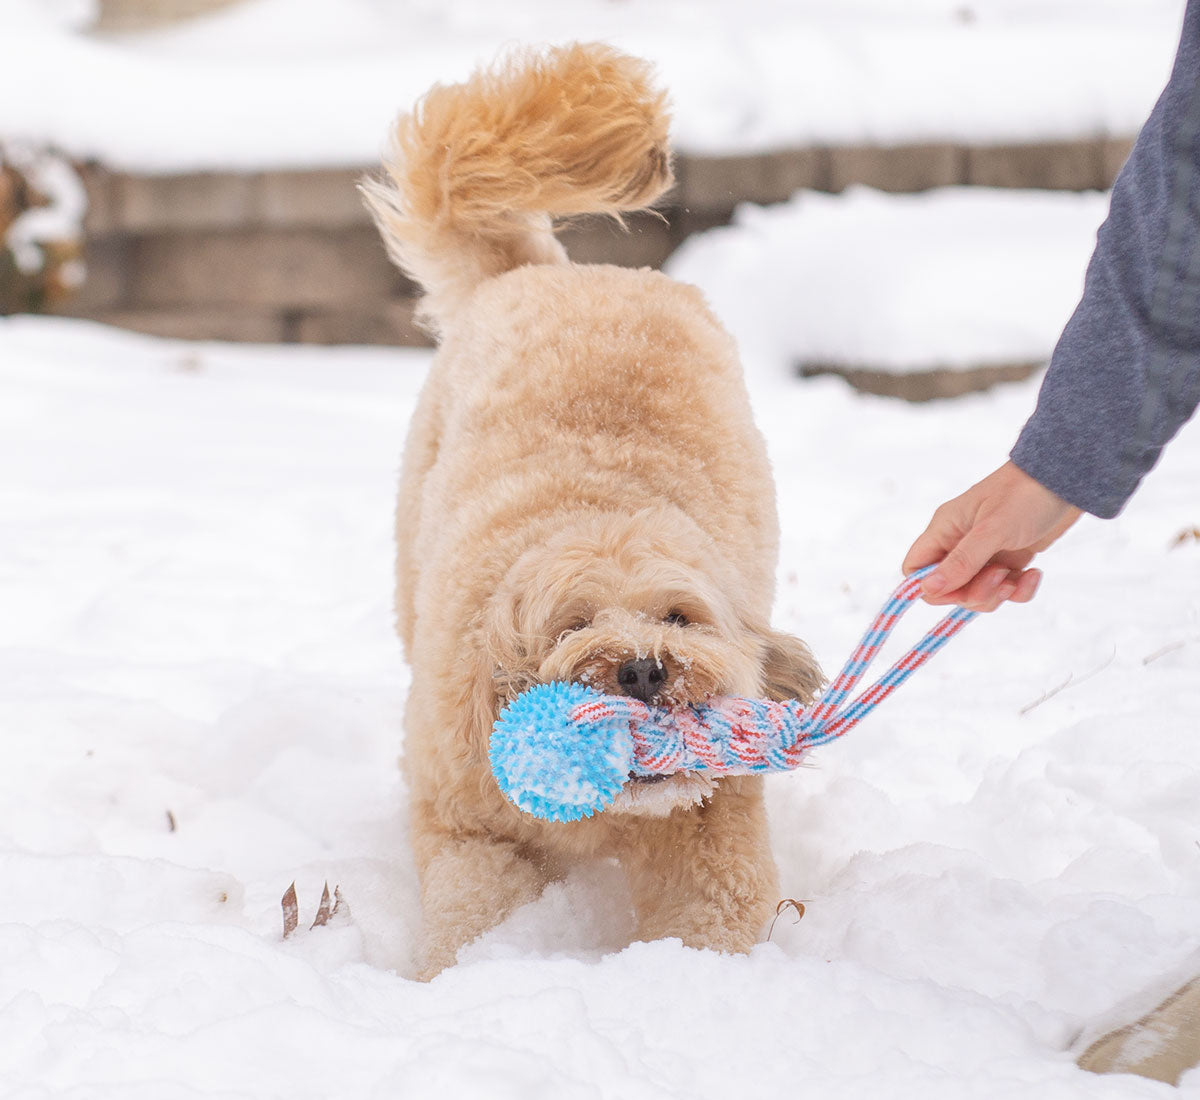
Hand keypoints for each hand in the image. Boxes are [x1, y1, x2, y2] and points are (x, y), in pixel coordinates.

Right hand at [902, 461, 1082, 610]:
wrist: (1066, 478)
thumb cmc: (1024, 494)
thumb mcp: (992, 530)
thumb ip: (961, 562)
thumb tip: (927, 588)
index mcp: (945, 530)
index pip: (915, 568)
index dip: (931, 586)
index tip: (958, 588)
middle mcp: (960, 543)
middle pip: (949, 587)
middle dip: (974, 592)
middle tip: (999, 577)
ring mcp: (986, 552)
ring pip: (978, 592)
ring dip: (998, 593)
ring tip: (1019, 576)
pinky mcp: (1011, 558)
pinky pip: (1006, 588)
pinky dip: (1020, 589)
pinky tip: (1034, 573)